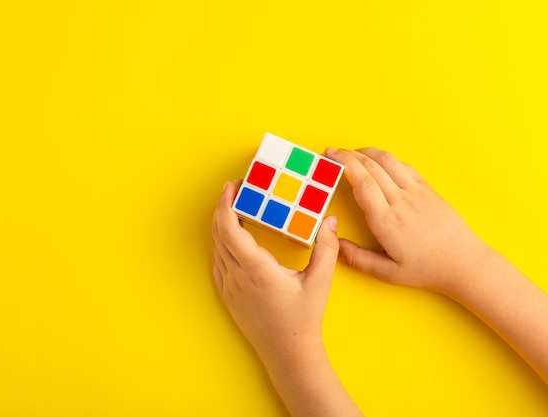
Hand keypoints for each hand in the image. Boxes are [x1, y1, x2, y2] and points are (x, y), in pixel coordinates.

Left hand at [211, 181, 339, 360]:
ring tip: (235, 207)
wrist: (289, 354)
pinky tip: (232, 237)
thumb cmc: (304, 320)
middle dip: (223, 207)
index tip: (231, 187)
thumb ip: (326, 248)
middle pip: (219, 234)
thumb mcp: (320, 282)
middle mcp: (237, 278)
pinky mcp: (228, 296)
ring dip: (222, 224)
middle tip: (236, 189)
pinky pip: (218, 262)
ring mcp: (230, 288)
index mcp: (257, 270)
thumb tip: (330, 221)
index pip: (230, 230)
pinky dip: (221, 243)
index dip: (226, 204)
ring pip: (216, 248)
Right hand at [325, 147, 490, 293]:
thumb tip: (335, 244)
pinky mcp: (427, 190)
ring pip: (388, 161)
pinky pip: (404, 166)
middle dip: (348, 154)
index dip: (344, 164)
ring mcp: (416, 192)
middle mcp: (401, 202)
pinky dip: (386, 159)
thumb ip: (358, 259)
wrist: (463, 262)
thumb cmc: (427, 269)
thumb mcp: (388, 273)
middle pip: (371, 166)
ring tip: (352, 153)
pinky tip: (377, 162)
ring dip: (367, 152)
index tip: (330, 157)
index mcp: (387, 221)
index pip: (362, 182)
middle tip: (333, 152)